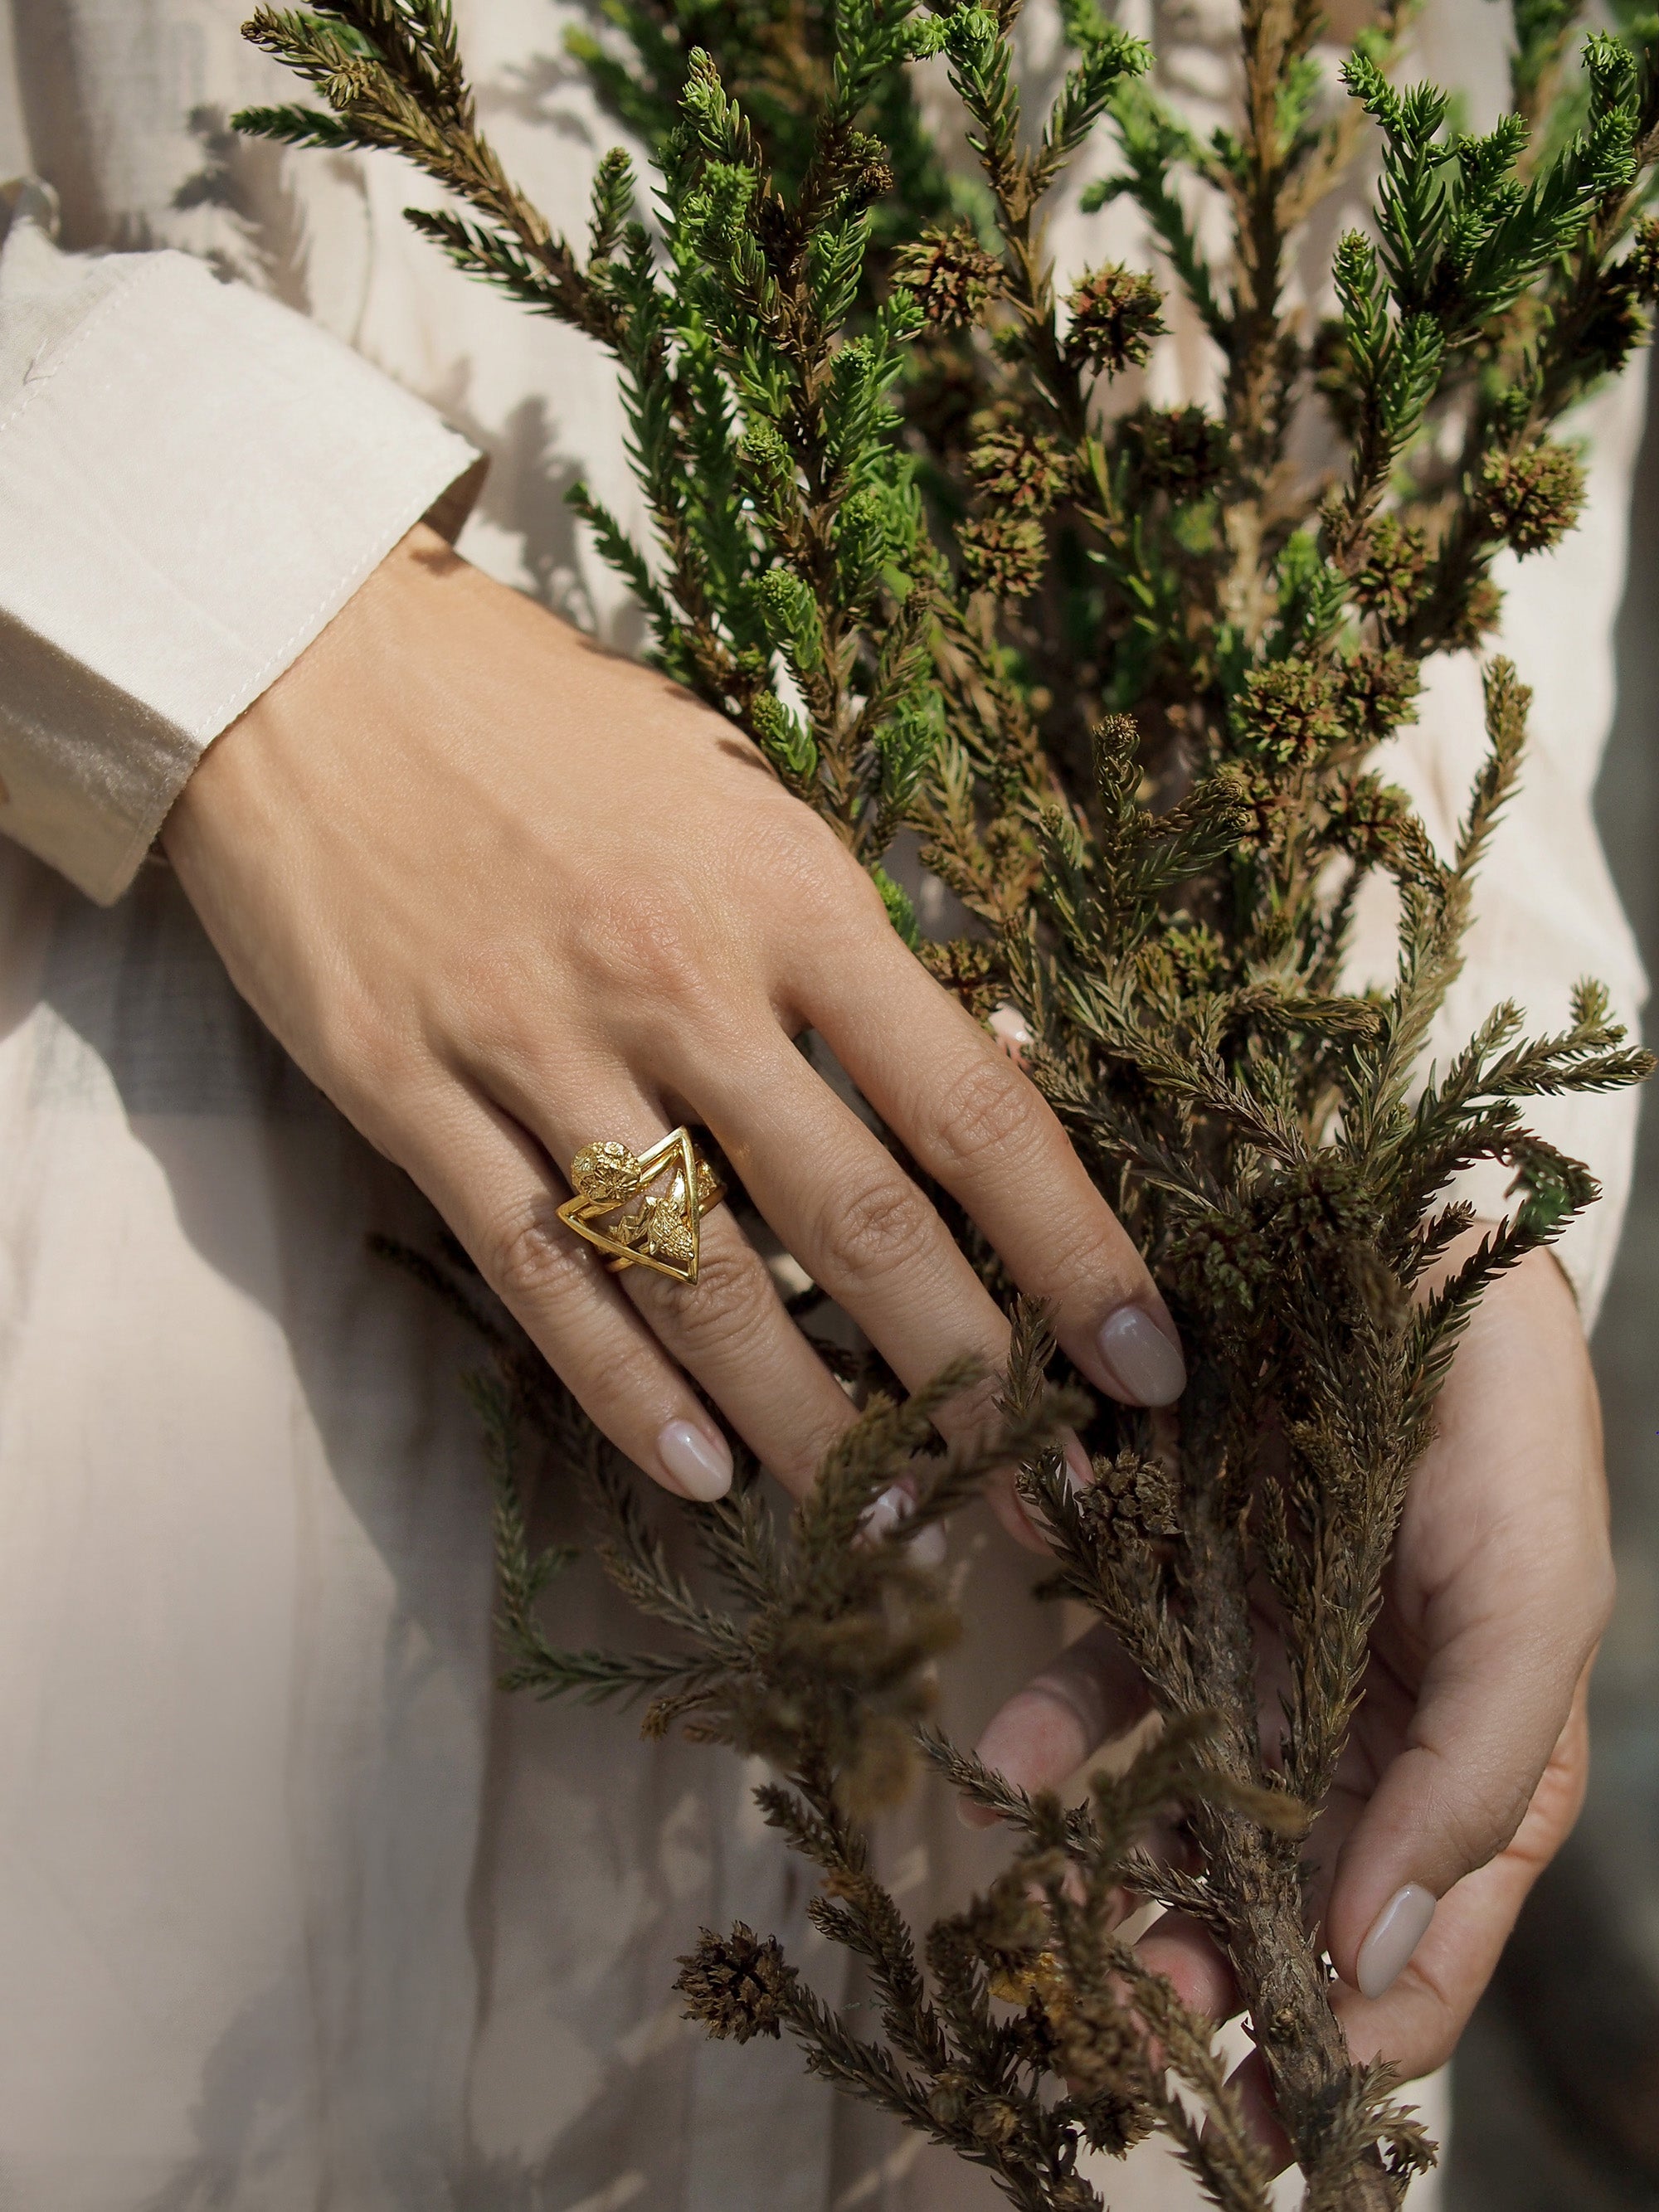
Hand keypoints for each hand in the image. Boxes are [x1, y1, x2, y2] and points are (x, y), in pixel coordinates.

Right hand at [163, 525, 1183, 1528]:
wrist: (308, 661)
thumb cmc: (553, 724)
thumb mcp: (740, 792)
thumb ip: (845, 943)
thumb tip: (979, 1079)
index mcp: (790, 893)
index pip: (973, 1109)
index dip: (1075, 1254)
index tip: (1150, 1366)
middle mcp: (679, 980)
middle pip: (855, 1223)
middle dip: (971, 1382)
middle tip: (1052, 1503)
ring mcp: (537, 1045)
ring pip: (698, 1278)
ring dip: (809, 1424)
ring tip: (893, 1526)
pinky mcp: (410, 1094)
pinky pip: (537, 1272)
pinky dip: (622, 1388)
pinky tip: (697, 1475)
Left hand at [969, 1235, 1611, 2137]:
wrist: (1396, 1237)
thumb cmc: (1501, 1425)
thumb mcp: (1530, 1605)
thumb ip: (1466, 1781)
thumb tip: (1375, 1959)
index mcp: (1469, 1760)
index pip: (1417, 1947)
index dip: (1348, 2047)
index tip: (1268, 2119)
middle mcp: (1358, 1728)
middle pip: (1281, 1893)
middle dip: (1211, 1965)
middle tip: (1133, 2012)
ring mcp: (1259, 1660)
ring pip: (1178, 1806)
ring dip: (1118, 1868)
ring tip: (1061, 1910)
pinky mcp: (1172, 1582)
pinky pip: (1105, 1681)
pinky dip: (1057, 1728)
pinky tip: (1013, 1754)